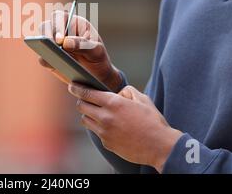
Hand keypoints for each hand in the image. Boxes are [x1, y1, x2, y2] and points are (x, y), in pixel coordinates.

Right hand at [37, 10, 122, 90]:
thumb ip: (83, 45)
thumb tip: (66, 42)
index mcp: (73, 23)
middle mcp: (61, 31)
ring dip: (43, 48)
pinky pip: (42, 58)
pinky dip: (45, 60)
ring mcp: (53, 45)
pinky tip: (52, 65)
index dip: (58, 26)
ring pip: (41, 42)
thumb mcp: (96, 50)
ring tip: (50, 55)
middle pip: (46, 27)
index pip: (60, 17)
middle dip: (46, 35)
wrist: (97, 74)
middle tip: (52, 46)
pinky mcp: (49, 58)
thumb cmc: (98, 57)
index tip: (60, 39)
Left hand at [68, 82, 182, 172]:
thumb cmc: (153, 121)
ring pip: (85, 120)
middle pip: (81, 106)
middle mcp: (105, 117)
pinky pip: (96, 132)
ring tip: (99, 113)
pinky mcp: (106, 143)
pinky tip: (111, 127)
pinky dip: (99, 128)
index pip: (87, 93)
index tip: (72, 86)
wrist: (159, 146)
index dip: (77, 88)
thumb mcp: (142, 99)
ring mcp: (104, 132)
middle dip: (82, 101)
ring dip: (89, 115)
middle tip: (86, 99)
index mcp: (113, 103)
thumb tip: (118, 93)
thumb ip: (127, 91)